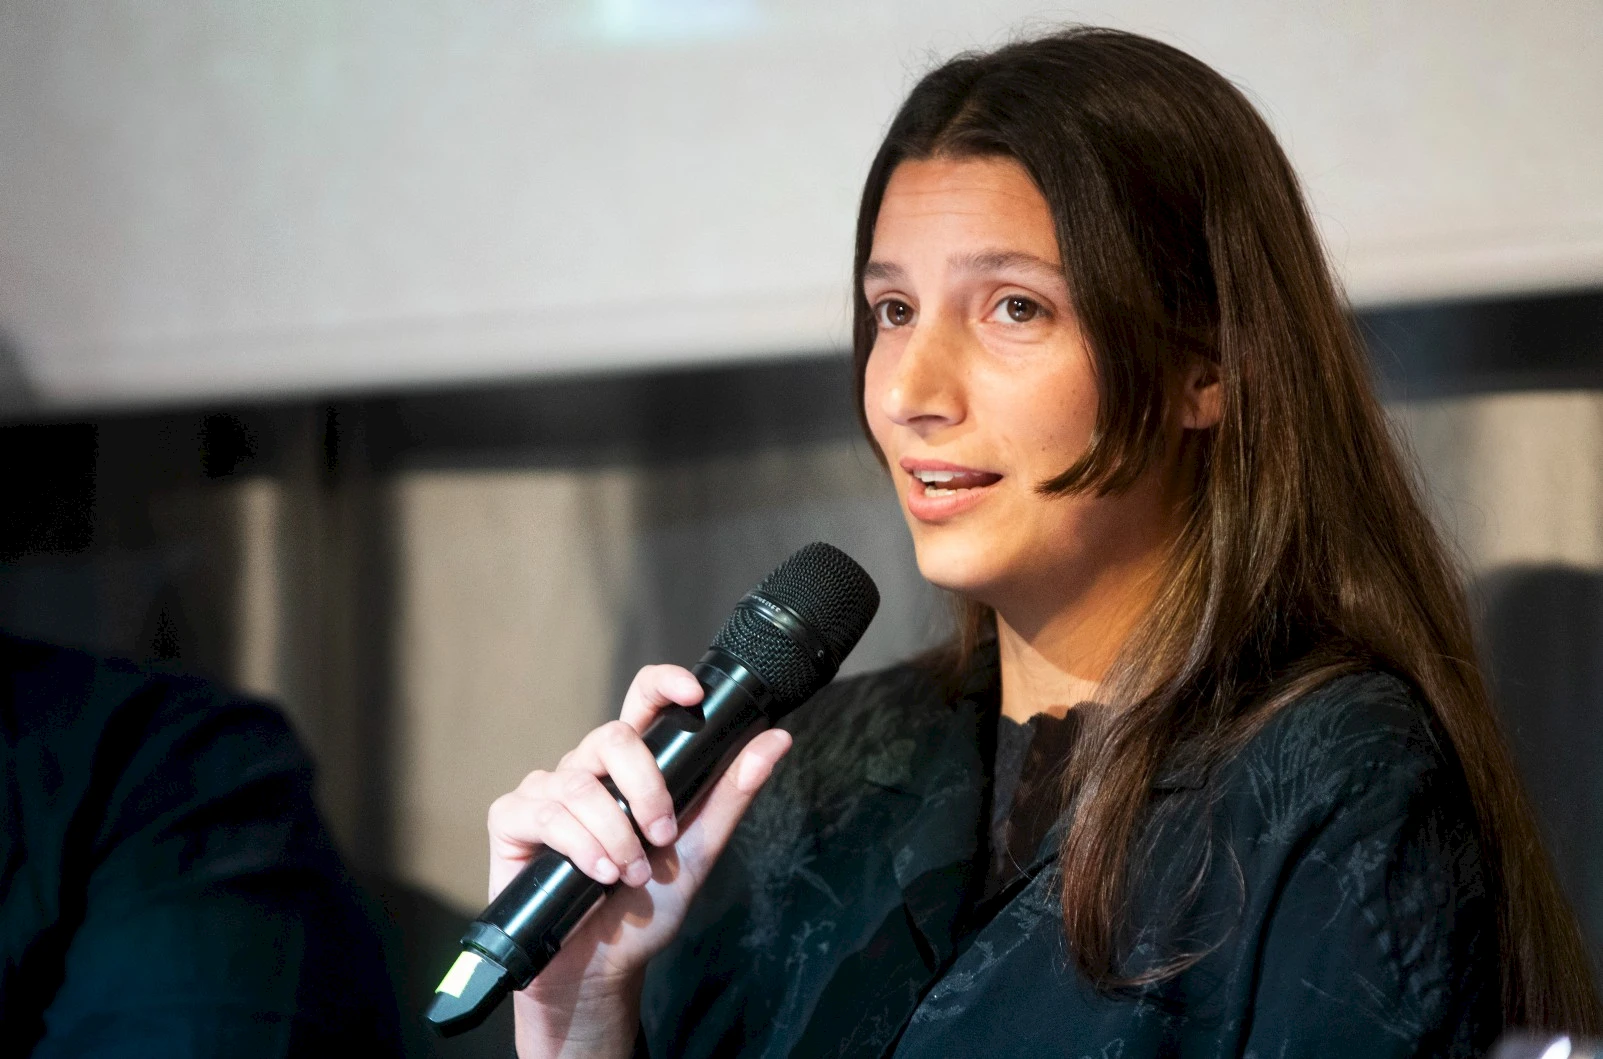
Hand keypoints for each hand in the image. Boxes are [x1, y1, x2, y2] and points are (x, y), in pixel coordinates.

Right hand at [487, 664, 792, 1057]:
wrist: (602, 966)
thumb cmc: (646, 906)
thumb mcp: (698, 849)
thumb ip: (732, 793)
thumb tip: (777, 739)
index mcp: (630, 767)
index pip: (642, 701)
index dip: (663, 683)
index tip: (693, 693)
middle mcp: (587, 770)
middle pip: (611, 736)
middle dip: (645, 787)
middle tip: (662, 835)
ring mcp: (546, 792)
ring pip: (578, 782)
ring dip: (613, 833)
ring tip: (629, 874)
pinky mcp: (513, 821)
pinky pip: (542, 812)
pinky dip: (576, 844)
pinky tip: (596, 873)